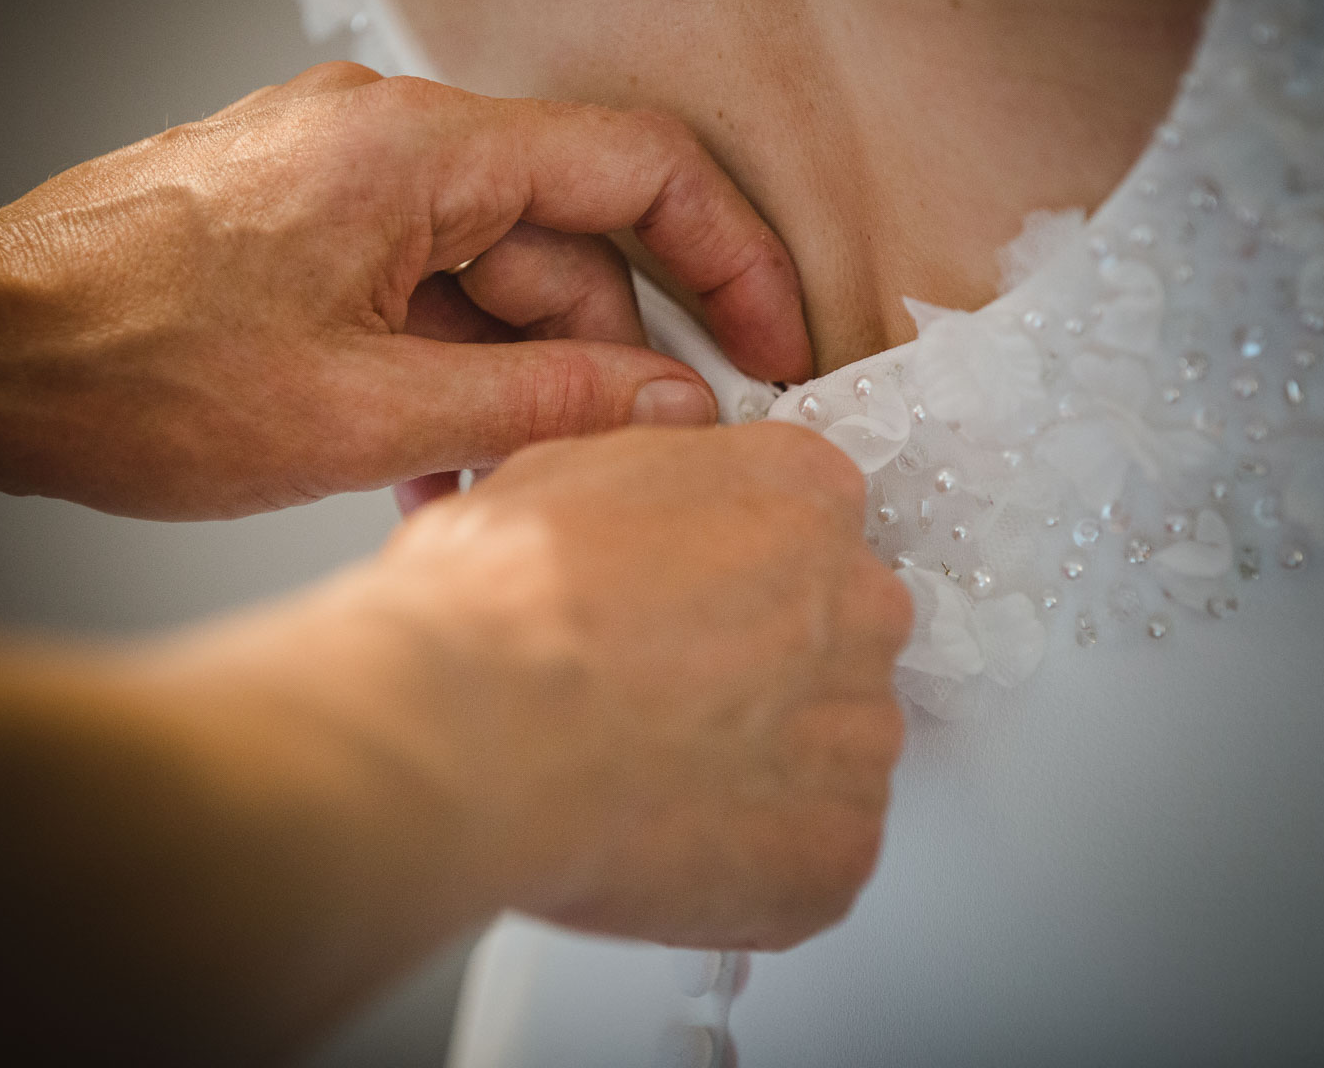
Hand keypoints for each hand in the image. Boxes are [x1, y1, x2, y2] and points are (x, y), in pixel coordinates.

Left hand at [0, 63, 809, 517]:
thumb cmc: (122, 372)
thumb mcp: (365, 411)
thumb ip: (543, 400)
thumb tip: (674, 405)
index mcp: (418, 147)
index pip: (637, 168)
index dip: (730, 259)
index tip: (774, 345)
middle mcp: (388, 139)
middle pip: (564, 243)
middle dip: (605, 364)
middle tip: (631, 470)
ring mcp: (343, 180)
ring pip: (490, 283)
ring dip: (516, 392)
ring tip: (501, 501)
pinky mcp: (306, 228)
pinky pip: (421, 295)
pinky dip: (446, 377)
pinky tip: (435, 475)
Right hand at [228, 422, 911, 951]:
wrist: (467, 735)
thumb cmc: (497, 610)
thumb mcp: (566, 470)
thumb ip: (657, 483)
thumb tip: (650, 510)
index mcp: (803, 493)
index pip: (810, 523)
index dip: (737, 571)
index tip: (694, 604)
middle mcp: (856, 604)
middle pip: (835, 633)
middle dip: (762, 666)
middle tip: (662, 692)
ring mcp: (856, 732)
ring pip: (831, 744)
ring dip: (762, 758)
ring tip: (654, 768)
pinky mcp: (839, 845)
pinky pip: (820, 846)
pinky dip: (758, 852)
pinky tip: (672, 830)